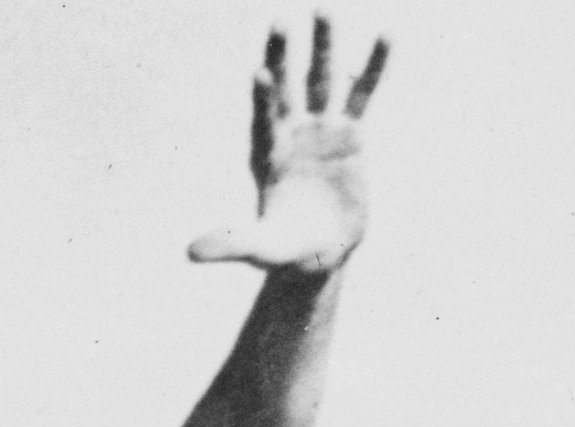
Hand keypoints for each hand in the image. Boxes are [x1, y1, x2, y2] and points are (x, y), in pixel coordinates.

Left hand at [189, 16, 389, 274]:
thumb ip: (229, 245)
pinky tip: (385, 35)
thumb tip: (189, 253)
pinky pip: (363, 93)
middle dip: (284, 57)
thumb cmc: (285, 252)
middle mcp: (290, 136)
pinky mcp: (350, 133)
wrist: (320, 253)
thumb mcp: (258, 250)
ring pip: (322, 81)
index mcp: (266, 158)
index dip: (262, 99)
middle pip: (287, 90)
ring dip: (323, 47)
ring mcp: (320, 130)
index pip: (262, 122)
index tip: (260, 72)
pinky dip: (372, 67)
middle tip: (279, 20)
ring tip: (323, 8)